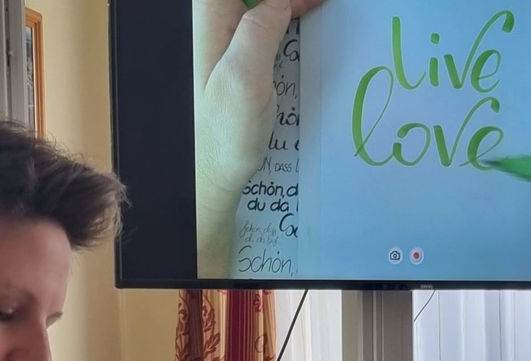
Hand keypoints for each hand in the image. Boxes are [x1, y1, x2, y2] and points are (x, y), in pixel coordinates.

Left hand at [192, 0, 323, 275]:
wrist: (211, 174)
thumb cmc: (223, 136)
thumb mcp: (244, 79)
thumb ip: (260, 30)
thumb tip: (280, 1)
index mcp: (210, 19)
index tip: (313, 2)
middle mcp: (212, 23)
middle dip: (290, 0)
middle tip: (320, 6)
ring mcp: (222, 40)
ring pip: (259, 5)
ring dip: (288, 6)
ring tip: (317, 8)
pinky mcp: (233, 57)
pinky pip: (260, 21)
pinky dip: (283, 16)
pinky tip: (302, 21)